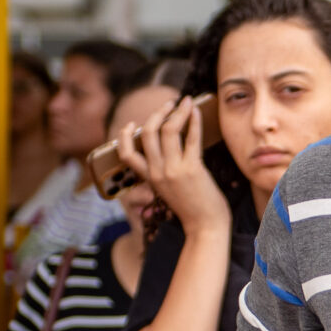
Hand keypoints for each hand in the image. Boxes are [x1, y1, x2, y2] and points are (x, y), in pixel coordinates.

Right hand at [114, 95, 229, 235]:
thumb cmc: (192, 208)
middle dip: (157, 113)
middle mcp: (158, 172)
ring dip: (177, 111)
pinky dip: (194, 120)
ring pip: (169, 130)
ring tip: (185, 102)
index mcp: (149, 178)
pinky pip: (191, 138)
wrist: (205, 227)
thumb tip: (168, 148)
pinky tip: (196, 111)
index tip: (131, 123)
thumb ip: (163, 172)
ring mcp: (173, 170)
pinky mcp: (192, 169)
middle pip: (148, 133)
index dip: (125, 136)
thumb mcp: (168, 190)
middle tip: (169, 104)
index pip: (126, 154)